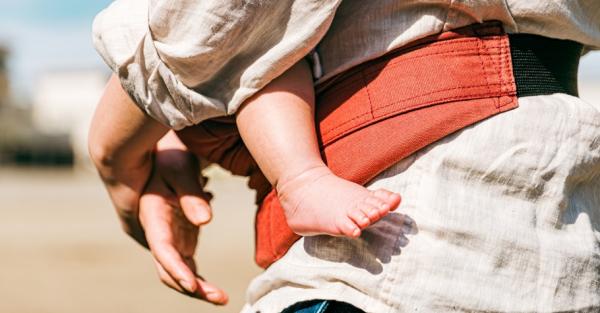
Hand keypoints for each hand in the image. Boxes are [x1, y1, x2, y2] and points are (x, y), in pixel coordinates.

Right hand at [139, 132, 227, 304]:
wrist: (163, 154)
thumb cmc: (172, 158)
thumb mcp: (180, 169)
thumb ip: (191, 194)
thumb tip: (206, 220)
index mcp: (153, 217)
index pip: (163, 250)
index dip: (177, 269)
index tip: (193, 286)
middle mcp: (156, 233)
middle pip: (169, 270)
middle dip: (192, 288)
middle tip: (220, 298)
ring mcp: (167, 239)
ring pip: (178, 272)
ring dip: (197, 288)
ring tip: (222, 298)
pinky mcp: (179, 239)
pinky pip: (187, 265)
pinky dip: (199, 279)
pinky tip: (217, 290)